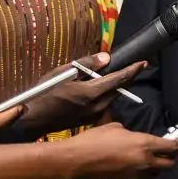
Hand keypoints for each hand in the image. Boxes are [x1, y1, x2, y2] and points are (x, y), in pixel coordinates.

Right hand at [20, 55, 147, 136]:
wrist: (34, 120)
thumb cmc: (44, 94)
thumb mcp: (62, 73)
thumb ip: (86, 65)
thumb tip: (106, 58)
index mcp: (91, 93)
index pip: (118, 79)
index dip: (132, 70)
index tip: (143, 62)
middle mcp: (97, 106)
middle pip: (119, 89)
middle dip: (128, 77)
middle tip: (136, 66)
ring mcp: (94, 115)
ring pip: (112, 97)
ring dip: (116, 86)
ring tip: (116, 75)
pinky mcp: (91, 120)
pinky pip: (104, 104)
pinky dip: (106, 94)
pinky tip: (99, 89)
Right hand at [63, 122, 177, 178]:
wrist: (76, 161)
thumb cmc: (94, 139)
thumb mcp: (116, 127)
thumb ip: (132, 133)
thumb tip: (135, 138)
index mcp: (145, 144)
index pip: (172, 148)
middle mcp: (145, 162)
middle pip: (170, 165)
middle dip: (172, 158)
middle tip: (169, 152)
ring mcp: (136, 175)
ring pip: (156, 174)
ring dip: (157, 167)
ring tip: (150, 158)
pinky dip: (143, 173)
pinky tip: (134, 165)